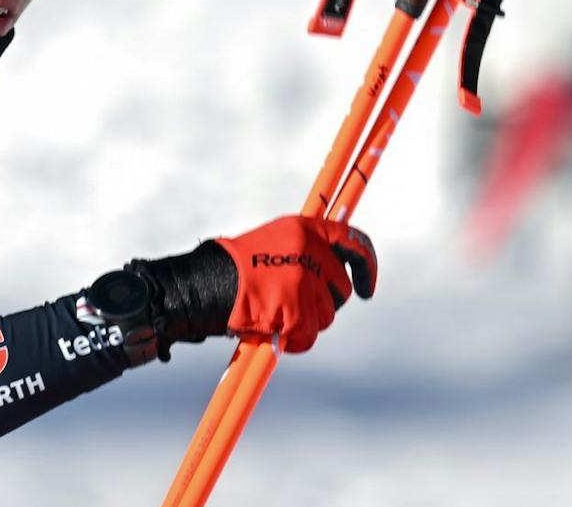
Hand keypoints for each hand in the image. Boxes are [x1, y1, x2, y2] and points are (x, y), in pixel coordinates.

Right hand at [214, 216, 376, 352]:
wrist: (204, 284)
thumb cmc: (234, 269)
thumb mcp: (274, 243)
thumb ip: (305, 251)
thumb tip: (332, 272)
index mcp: (303, 229)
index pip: (353, 242)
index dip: (367, 267)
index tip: (367, 288)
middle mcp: (309, 251)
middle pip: (341, 288)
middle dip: (325, 303)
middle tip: (298, 308)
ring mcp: (304, 280)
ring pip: (326, 316)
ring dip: (306, 323)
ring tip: (275, 315)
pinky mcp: (296, 309)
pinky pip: (308, 335)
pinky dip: (294, 341)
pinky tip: (273, 332)